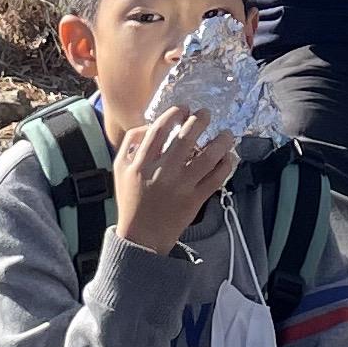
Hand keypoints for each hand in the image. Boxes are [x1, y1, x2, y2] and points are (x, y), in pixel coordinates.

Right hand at [113, 104, 238, 254]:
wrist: (141, 238)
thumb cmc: (131, 200)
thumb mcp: (120, 169)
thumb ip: (130, 143)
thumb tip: (150, 124)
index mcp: (142, 164)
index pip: (159, 130)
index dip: (174, 113)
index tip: (184, 108)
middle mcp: (162, 173)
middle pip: (186, 139)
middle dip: (200, 120)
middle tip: (206, 114)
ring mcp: (181, 187)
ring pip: (207, 158)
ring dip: (221, 142)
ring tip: (226, 134)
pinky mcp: (195, 201)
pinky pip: (216, 179)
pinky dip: (226, 165)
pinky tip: (228, 156)